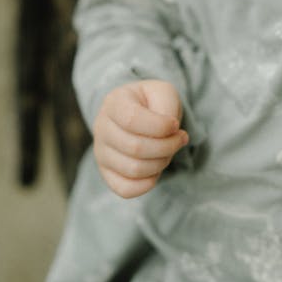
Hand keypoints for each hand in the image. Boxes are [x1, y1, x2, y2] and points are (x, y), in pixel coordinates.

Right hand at [93, 80, 187, 197]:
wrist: (139, 112)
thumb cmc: (152, 102)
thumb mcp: (163, 92)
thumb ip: (167, 106)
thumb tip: (169, 132)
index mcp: (114, 103)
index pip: (132, 120)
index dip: (160, 127)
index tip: (175, 125)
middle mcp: (101, 128)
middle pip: (135, 148)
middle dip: (167, 146)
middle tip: (180, 139)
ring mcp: (101, 153)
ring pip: (133, 170)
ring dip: (161, 163)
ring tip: (169, 151)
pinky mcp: (106, 173)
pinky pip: (125, 189)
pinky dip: (148, 183)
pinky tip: (157, 169)